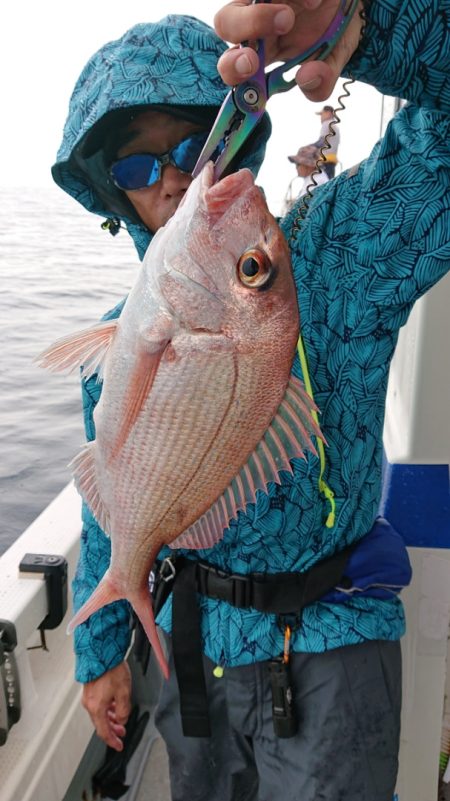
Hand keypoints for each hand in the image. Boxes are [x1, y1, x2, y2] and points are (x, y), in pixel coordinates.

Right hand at [82, 661, 131, 750]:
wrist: (101, 652)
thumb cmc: (111, 670)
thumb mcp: (124, 693)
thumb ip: (123, 710)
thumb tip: (121, 720)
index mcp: (97, 708)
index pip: (104, 732)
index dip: (112, 741)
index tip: (118, 746)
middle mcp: (89, 704)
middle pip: (101, 724)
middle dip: (113, 730)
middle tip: (122, 733)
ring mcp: (88, 697)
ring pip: (100, 714)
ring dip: (111, 719)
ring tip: (120, 719)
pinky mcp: (90, 690)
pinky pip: (98, 705)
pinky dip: (107, 710)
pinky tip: (114, 707)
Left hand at [215, 0, 363, 101]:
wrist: (352, 3)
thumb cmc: (335, 32)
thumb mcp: (333, 61)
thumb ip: (321, 82)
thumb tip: (305, 78)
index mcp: (264, 53)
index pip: (233, 66)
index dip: (232, 69)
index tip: (250, 69)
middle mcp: (257, 25)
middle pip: (226, 23)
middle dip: (244, 28)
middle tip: (276, 29)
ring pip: (241, 1)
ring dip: (263, 12)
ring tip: (301, 11)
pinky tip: (315, 1)